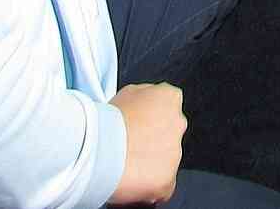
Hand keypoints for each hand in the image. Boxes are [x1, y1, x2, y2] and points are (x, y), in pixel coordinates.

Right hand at [109, 84, 184, 203]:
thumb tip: (143, 103)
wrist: (101, 148)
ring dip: (150, 164)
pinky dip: (149, 186)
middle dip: (153, 142)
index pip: (167, 108)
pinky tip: (131, 181)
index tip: (137, 128)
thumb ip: (143, 96)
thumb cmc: (109, 121)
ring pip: (165, 161)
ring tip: (126, 165)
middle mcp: (178, 123)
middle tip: (130, 149)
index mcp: (170, 98)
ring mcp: (175, 153)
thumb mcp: (127, 93)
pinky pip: (162, 185)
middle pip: (168, 135)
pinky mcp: (168, 179)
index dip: (150, 120)